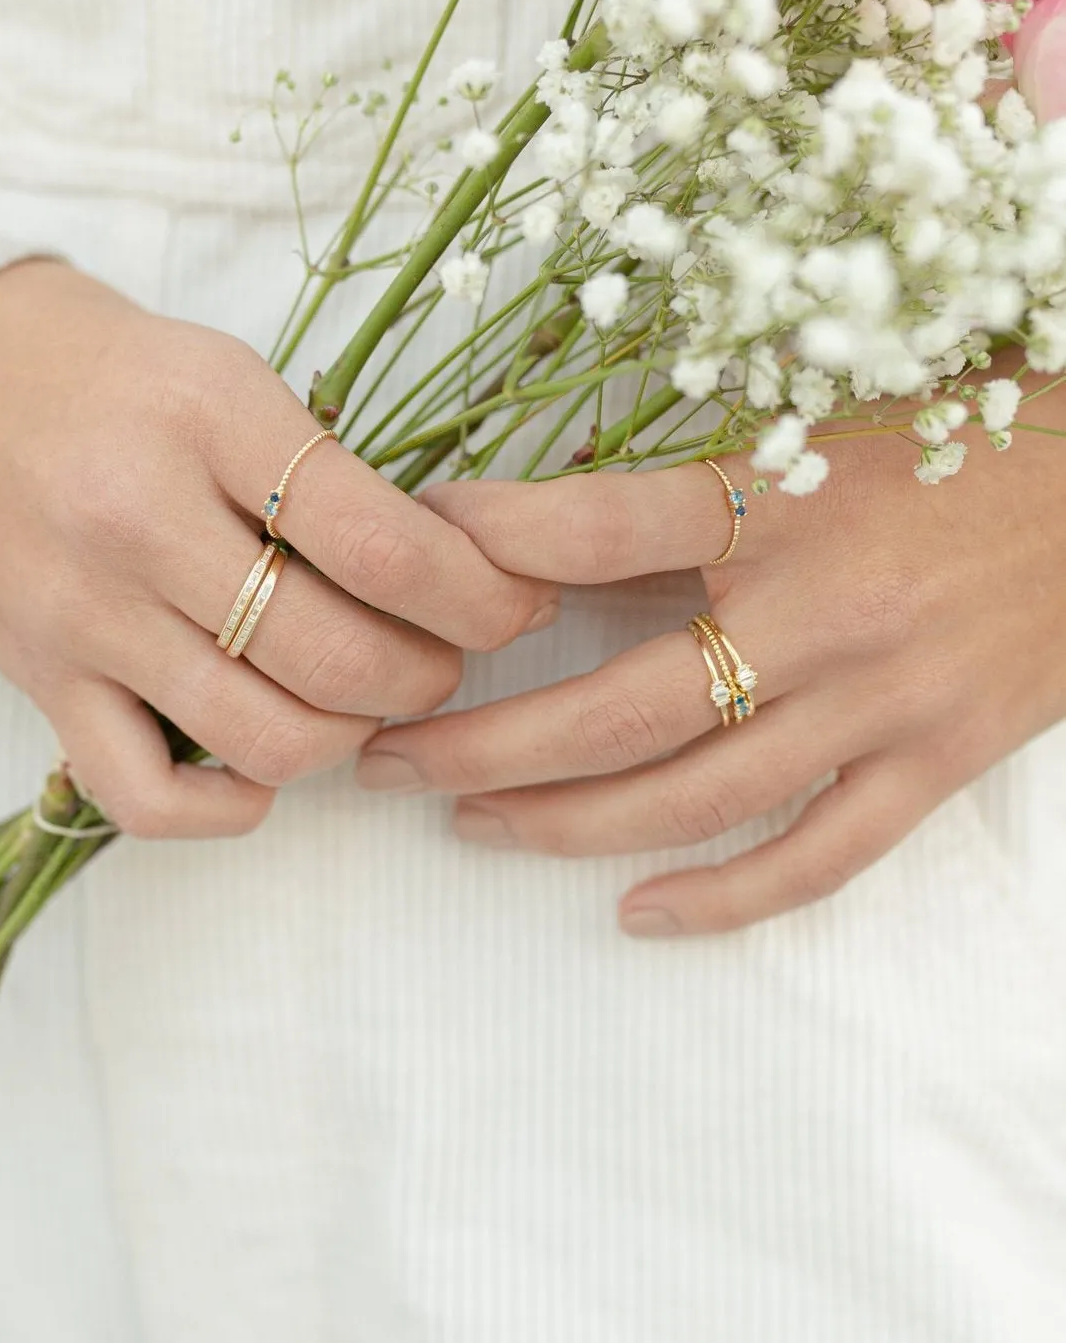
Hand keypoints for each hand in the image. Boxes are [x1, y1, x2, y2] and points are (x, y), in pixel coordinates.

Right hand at [0, 261, 556, 837]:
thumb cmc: (110, 374)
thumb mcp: (228, 374)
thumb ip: (326, 472)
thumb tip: (448, 573)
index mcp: (208, 420)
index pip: (384, 547)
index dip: (481, 597)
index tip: (515, 604)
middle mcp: (141, 524)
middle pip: (338, 660)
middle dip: (430, 677)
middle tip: (444, 656)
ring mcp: (85, 616)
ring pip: (262, 739)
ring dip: (350, 739)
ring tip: (365, 702)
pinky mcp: (41, 682)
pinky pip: (145, 797)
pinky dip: (230, 808)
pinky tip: (264, 769)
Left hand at [355, 380, 1065, 935]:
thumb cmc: (956, 434)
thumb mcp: (813, 427)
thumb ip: (681, 495)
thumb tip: (527, 538)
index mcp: (788, 496)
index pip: (604, 524)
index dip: (492, 543)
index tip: (405, 560)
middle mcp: (831, 609)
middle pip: (623, 704)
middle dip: (486, 742)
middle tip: (385, 761)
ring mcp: (889, 700)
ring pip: (699, 794)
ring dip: (566, 822)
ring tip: (467, 824)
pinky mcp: (942, 762)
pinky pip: (821, 856)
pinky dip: (725, 898)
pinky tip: (634, 914)